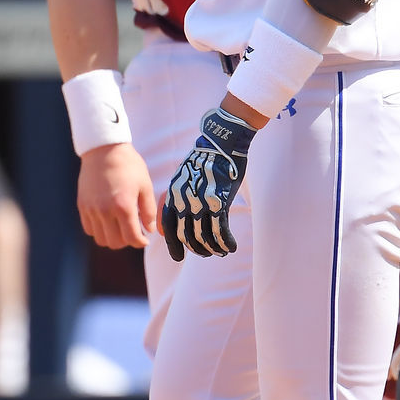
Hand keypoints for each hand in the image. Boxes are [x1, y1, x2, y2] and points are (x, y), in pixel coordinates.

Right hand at [77, 143, 157, 248]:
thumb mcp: (145, 185)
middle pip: (115, 243)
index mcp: (123, 206)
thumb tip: (150, 229)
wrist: (105, 149)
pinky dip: (99, 230)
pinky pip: (89, 229)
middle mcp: (105, 211)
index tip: (145, 239)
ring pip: (101, 239)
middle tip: (134, 232)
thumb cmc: (129, 165)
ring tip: (120, 227)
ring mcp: (91, 209)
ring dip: (112, 237)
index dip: (141, 242)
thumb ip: (148, 210)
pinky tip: (108, 221)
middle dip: (127, 241)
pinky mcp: (82, 206)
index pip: (131, 238)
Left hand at [163, 107, 255, 260]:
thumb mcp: (183, 176)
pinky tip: (231, 247)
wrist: (220, 143)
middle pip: (186, 236)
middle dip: (196, 249)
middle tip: (204, 253)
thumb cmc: (204, 159)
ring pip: (204, 237)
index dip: (174, 245)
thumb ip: (178, 196)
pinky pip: (220, 231)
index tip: (178, 256)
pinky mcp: (219, 203)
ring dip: (212, 249)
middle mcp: (185, 202)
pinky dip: (225, 242)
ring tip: (220, 252)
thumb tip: (175, 213)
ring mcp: (201, 203)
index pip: (169, 227)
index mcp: (174, 195)